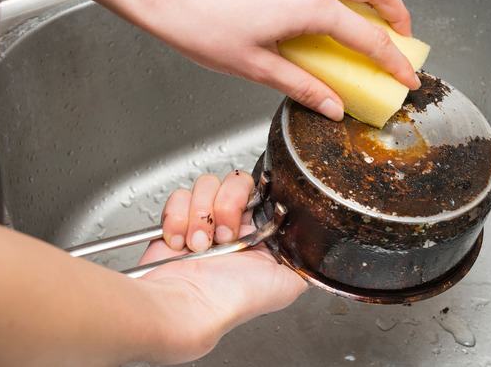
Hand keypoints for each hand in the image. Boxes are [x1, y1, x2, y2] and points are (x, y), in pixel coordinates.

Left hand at [111, 0, 419, 120]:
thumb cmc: (201, 26)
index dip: (393, 61)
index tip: (406, 76)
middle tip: (401, 38)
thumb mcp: (256, 67)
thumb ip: (302, 86)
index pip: (369, 38)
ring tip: (370, 13)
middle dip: (398, 13)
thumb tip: (331, 106)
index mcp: (309, 7)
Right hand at [136, 172, 307, 363]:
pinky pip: (178, 197)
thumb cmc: (234, 300)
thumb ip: (305, 260)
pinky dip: (177, 219)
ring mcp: (203, 221)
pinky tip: (180, 244)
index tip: (248, 215)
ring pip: (206, 185)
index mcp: (259, 234)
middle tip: (224, 236)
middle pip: (235, 182)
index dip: (254, 197)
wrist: (191, 307)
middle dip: (227, 205)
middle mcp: (232, 225)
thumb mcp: (288, 284)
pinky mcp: (176, 222)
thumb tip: (315, 247)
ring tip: (199, 245)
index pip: (263, 192)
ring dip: (201, 215)